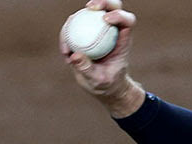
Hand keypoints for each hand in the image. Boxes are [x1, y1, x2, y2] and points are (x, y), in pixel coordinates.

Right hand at [60, 0, 144, 116]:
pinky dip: (67, 35)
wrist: (103, 87)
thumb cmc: (107, 84)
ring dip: (76, 19)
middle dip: (103, 2)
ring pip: (90, 13)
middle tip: (89, 7)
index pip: (126, 21)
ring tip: (68, 47)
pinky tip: (65, 52)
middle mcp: (112, 31)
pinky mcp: (84, 32)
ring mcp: (98, 29)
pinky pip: (74, 25)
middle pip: (112, 7)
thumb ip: (88, 69)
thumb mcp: (99, 81)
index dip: (119, 15)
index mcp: (123, 40)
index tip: (105, 19)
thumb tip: (74, 56)